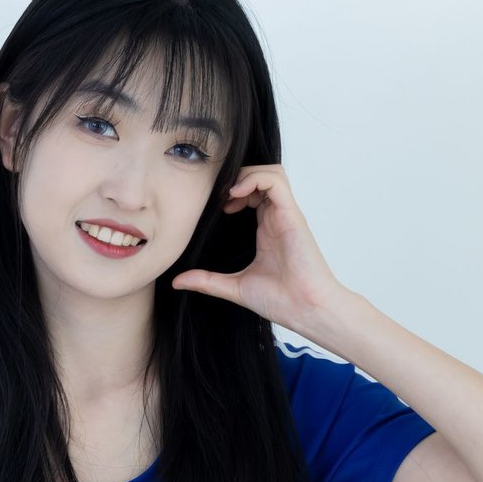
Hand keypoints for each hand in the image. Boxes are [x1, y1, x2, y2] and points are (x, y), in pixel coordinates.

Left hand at [171, 164, 341, 335]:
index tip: (215, 208)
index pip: (252, 192)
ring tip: (228, 194)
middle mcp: (277, 217)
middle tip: (217, 198)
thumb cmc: (280, 300)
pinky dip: (254, 178)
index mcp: (267, 228)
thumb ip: (207, 281)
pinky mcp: (292, 215)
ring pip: (270, 171)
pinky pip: (275, 180)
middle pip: (261, 175)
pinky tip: (236, 195)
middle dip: (236, 177)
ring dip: (246, 174)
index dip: (231, 191)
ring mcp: (285, 214)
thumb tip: (177, 281)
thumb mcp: (234, 287)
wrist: (305, 310)